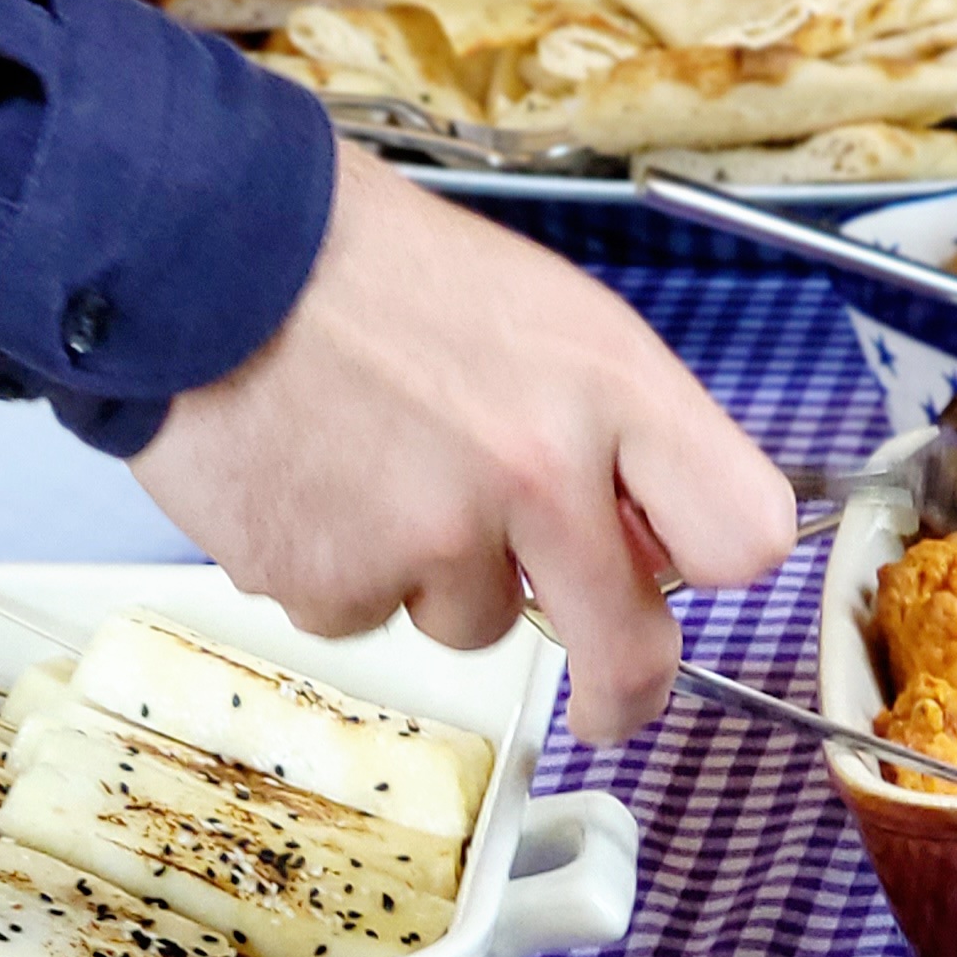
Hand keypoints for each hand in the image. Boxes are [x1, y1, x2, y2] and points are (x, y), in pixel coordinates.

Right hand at [132, 142, 795, 741]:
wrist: (215, 253)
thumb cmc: (377, 271)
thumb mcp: (541, 312)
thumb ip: (613, 425)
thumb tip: (650, 538)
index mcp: (607, 387)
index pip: (741, 531)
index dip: (720, 567)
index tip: (690, 582)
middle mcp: (535, 474)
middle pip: (633, 651)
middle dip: (623, 694)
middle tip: (606, 702)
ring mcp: (432, 539)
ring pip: (477, 623)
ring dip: (440, 576)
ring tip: (379, 466)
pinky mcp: (333, 583)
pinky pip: (367, 614)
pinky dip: (343, 568)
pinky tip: (316, 481)